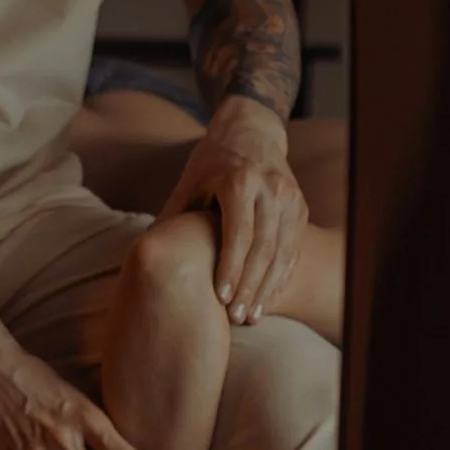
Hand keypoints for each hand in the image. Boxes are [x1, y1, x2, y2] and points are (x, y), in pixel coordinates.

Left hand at [162, 99, 309, 324]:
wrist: (251, 131)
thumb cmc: (210, 164)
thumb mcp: (188, 185)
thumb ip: (173, 220)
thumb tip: (148, 259)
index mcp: (240, 181)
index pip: (239, 233)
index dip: (231, 268)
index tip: (221, 298)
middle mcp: (271, 188)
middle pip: (263, 247)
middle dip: (250, 286)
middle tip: (236, 318)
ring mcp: (290, 198)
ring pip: (283, 251)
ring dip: (267, 288)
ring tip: (252, 317)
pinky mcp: (300, 208)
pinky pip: (293, 249)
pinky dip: (281, 276)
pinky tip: (267, 299)